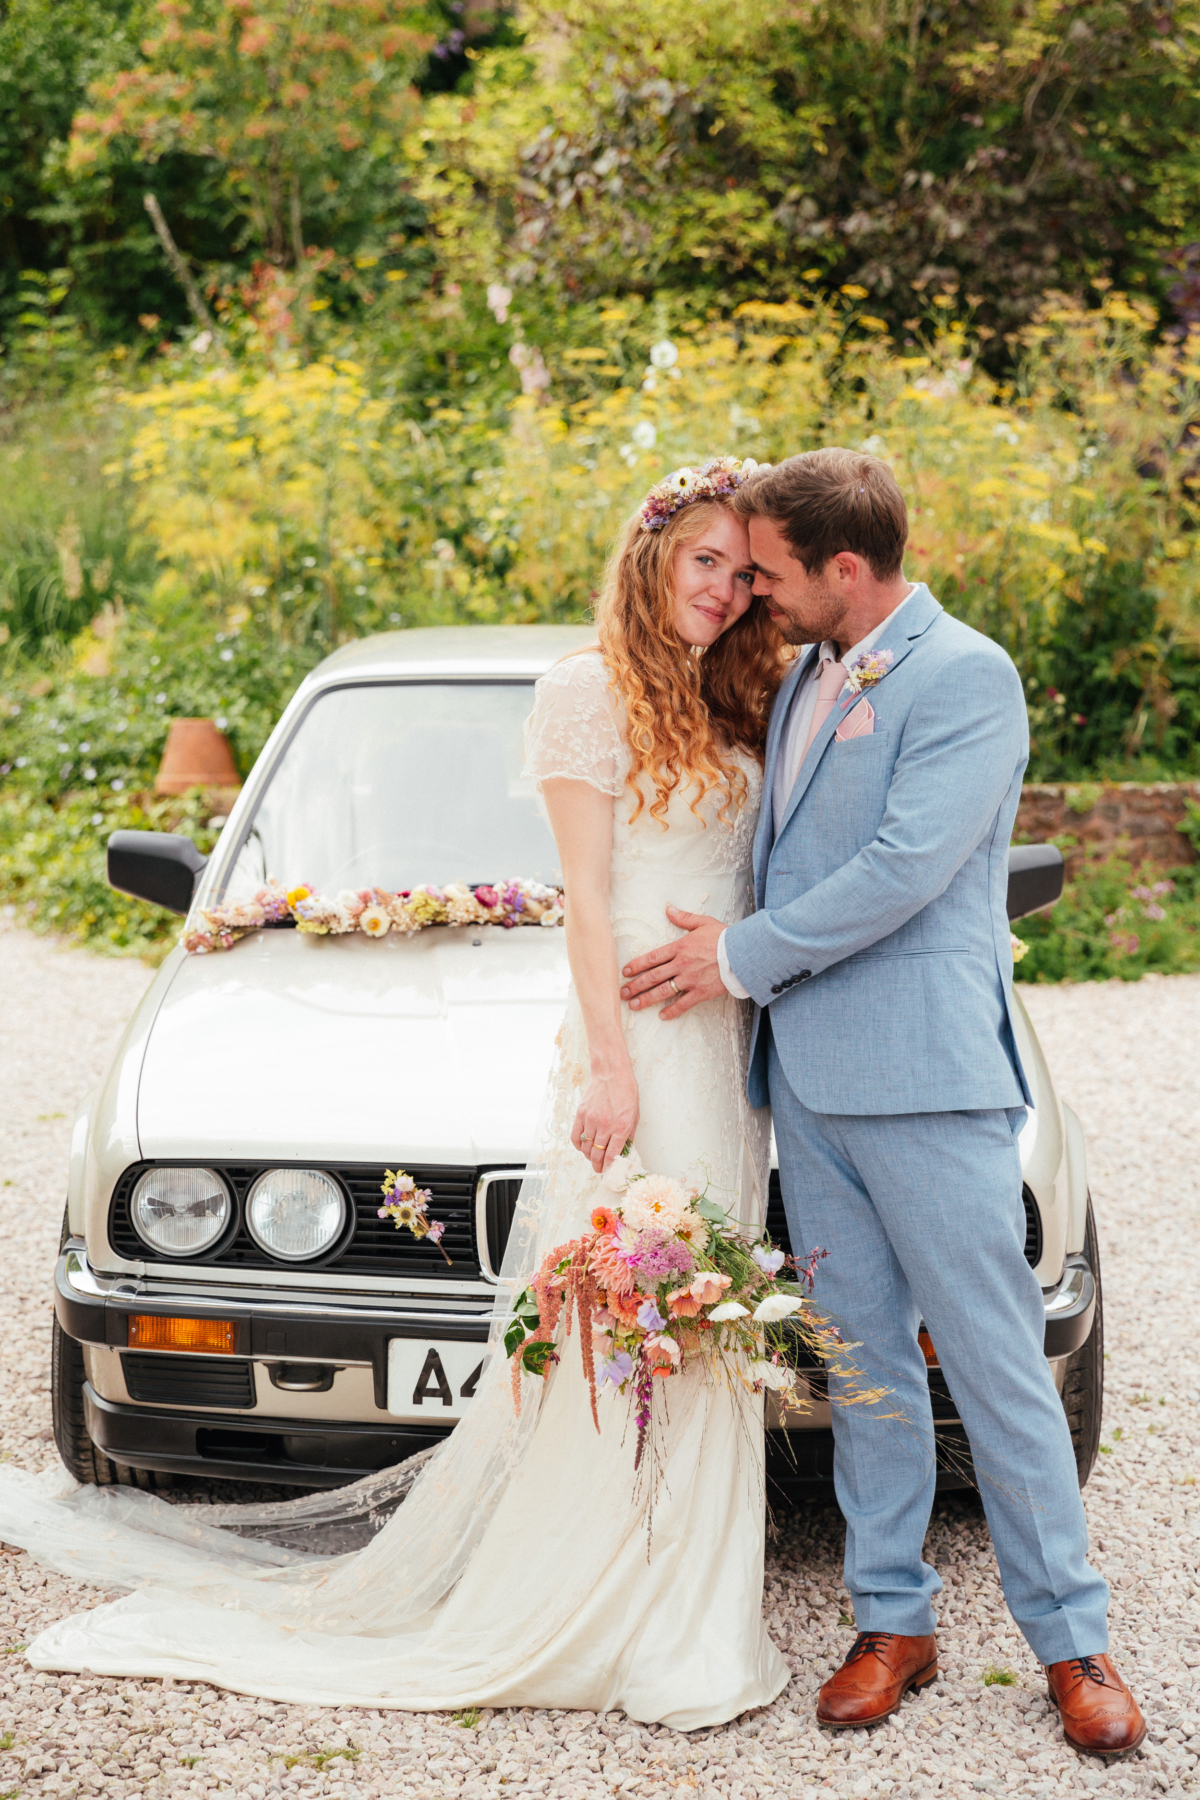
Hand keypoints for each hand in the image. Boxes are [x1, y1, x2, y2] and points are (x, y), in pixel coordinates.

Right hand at [570, 1063, 638, 1174]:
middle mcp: (605, 1126)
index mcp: (621, 1127)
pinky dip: (578, 1146)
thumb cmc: (626, 1092)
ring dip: (589, 1156)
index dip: (608, 1167)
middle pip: (597, 1155)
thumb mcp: (635, 1114)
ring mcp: (591, 1120)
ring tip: (593, 1158)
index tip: (608, 1172)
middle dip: (598, 1166)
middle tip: (599, 1169)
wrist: (611, 1073)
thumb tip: (624, 1150)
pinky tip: (582, 1147)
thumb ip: (629, 1134)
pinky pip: (575, 1137)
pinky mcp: (581, 1114)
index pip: (612, 1155)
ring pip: (586, 1148)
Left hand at [619, 905, 727, 1019]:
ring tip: (634, 1005)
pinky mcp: (701, 992)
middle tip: (622, 993)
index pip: (652, 958)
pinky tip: (662, 1015)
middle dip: (636, 985)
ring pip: (663, 992)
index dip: (637, 965)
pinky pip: (683, 1004)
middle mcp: (681, 965)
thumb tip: (669, 909)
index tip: (625, 972)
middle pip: (653, 976)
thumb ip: (684, 918)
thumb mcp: (703, 922)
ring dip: (646, 999)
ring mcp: (690, 980)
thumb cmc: (725, 937)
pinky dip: (672, 1011)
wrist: (744, 953)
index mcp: (680, 947)